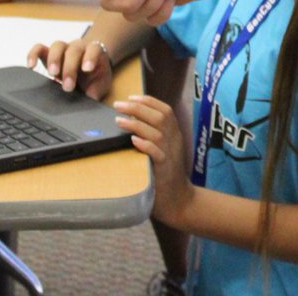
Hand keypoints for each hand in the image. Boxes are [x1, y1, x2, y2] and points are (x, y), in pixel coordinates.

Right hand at [27, 39, 113, 99]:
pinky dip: (33, 54)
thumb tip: (90, 103)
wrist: (88, 68)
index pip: (94, 49)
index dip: (90, 57)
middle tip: (68, 87)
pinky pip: (39, 48)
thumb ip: (96, 92)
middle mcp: (78, 47)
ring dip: (54, 59)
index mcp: (94, 51)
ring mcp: (63, 48)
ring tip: (51, 74)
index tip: (87, 69)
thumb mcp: (99, 84)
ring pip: (57, 46)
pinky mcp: (48, 53)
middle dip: (70, 68)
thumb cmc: (94, 76)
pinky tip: (31, 66)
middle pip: (74, 50)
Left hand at [114, 94, 193, 226]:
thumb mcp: (165, 149)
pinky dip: (145, 144)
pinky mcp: (165, 168)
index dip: (148, 101)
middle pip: (159, 117)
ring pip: (156, 132)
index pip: (165, 110)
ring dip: (136, 124)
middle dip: (137, 108)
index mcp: (175, 133)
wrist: (178, 199)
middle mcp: (175, 140)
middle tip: (118, 105)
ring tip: (119, 120)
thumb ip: (155, 134)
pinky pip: (157, 152)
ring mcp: (171, 154)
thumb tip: (134, 119)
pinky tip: (133, 140)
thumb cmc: (167, 173)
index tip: (131, 97)